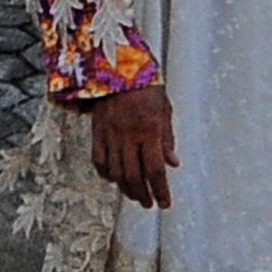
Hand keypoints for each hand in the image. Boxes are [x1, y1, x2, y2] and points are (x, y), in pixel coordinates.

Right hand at [89, 83, 175, 208]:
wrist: (117, 67)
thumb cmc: (146, 87)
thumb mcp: (165, 109)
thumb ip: (167, 138)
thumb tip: (173, 164)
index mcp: (150, 129)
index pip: (155, 169)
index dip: (160, 190)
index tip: (165, 203)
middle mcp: (129, 135)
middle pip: (134, 176)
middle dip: (143, 194)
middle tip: (149, 204)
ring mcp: (111, 134)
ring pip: (116, 172)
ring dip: (126, 188)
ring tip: (134, 195)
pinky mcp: (97, 131)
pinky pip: (99, 160)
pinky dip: (106, 173)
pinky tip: (113, 179)